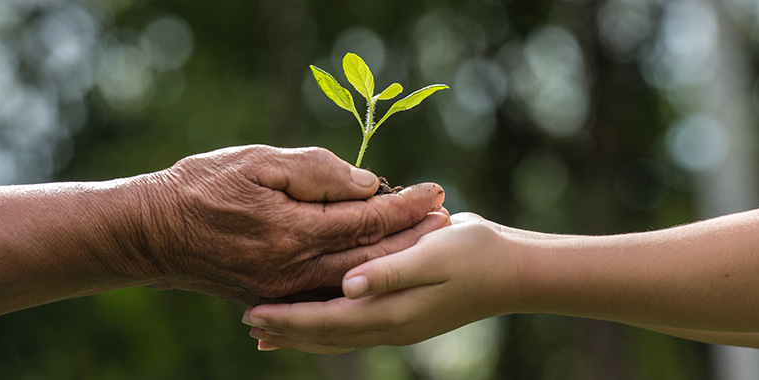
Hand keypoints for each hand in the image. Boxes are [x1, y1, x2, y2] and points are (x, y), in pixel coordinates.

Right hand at [126, 145, 445, 303]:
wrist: (152, 233)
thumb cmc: (200, 187)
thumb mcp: (258, 161)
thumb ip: (316, 172)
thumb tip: (367, 184)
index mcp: (295, 232)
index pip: (368, 219)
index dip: (405, 206)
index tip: (435, 191)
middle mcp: (296, 270)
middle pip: (372, 256)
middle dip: (413, 239)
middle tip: (447, 223)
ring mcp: (285, 290)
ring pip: (355, 279)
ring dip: (393, 261)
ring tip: (425, 246)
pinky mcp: (273, 297)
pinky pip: (328, 293)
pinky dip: (360, 281)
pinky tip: (378, 271)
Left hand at [242, 212, 520, 352]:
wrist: (512, 271)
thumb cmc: (474, 254)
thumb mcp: (433, 254)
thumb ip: (389, 271)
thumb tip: (347, 286)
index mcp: (392, 311)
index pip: (327, 320)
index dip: (288, 318)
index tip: (253, 313)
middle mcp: (390, 326)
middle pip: (326, 335)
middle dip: (285, 330)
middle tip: (247, 322)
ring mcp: (398, 325)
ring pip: (337, 336)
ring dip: (301, 334)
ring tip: (268, 332)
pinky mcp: (404, 317)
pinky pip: (354, 328)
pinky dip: (326, 328)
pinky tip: (318, 319)